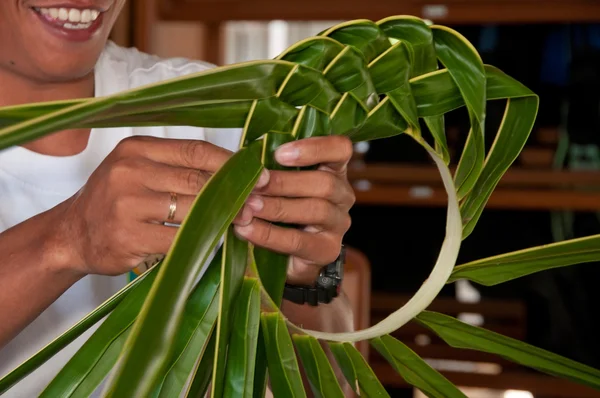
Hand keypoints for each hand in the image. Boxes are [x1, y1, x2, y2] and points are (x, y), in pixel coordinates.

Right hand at [54, 136, 266, 275]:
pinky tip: (214, 241)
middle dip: (233, 194)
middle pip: (198, 180)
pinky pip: (180, 238)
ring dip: (222, 218)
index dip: (230, 163)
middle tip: (256, 204)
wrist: (71, 234)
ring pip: (193, 209)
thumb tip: (232, 171)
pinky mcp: (130, 236)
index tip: (256, 174)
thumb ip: (176, 166)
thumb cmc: (112, 200)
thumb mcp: (137, 170)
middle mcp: (130, 171)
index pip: (196, 150)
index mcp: (137, 149)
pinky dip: (201, 241)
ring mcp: (127, 204)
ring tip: (240, 222)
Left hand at [234, 135, 354, 284]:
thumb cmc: (280, 210)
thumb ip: (269, 169)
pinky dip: (269, 234)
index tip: (279, 154)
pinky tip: (247, 229)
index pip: (340, 149)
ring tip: (248, 207)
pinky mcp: (327, 250)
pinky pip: (299, 241)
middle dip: (284, 183)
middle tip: (253, 185)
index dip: (314, 148)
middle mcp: (342, 195)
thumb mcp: (277, 184)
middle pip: (325, 183)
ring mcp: (339, 224)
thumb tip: (245, 162)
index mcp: (333, 170)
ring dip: (276, 207)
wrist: (284, 258)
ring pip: (315, 210)